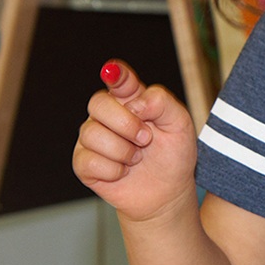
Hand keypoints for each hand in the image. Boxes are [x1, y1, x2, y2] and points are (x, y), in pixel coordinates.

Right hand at [72, 59, 197, 222]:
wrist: (167, 192)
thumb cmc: (173, 155)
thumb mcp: (180, 125)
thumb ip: (162, 103)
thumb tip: (135, 104)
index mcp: (132, 100)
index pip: (119, 79)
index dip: (114, 73)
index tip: (113, 71)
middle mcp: (108, 115)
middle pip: (98, 102)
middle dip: (125, 123)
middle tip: (146, 139)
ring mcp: (92, 138)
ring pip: (92, 133)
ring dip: (123, 151)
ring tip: (137, 158)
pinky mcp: (84, 163)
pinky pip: (89, 160)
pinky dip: (113, 170)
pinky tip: (124, 172)